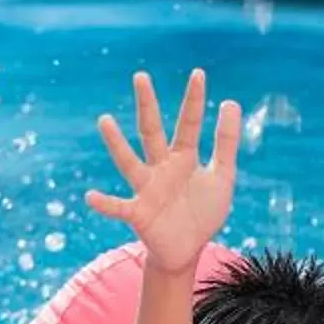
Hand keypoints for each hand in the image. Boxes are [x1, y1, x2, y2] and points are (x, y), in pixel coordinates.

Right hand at [86, 69, 239, 276]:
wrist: (188, 250)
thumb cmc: (201, 211)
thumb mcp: (223, 176)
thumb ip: (226, 143)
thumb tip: (231, 102)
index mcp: (183, 158)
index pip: (188, 124)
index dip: (195, 101)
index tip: (199, 73)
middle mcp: (161, 167)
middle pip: (152, 131)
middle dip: (148, 105)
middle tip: (141, 76)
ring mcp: (147, 189)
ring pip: (129, 162)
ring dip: (116, 144)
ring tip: (104, 120)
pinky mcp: (139, 214)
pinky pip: (119, 207)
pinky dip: (105, 203)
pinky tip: (91, 196)